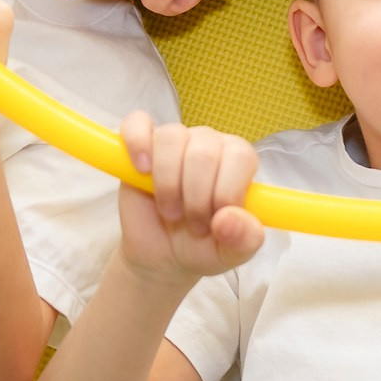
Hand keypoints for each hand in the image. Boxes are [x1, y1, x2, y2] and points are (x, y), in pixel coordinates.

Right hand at [116, 114, 264, 287]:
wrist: (165, 257)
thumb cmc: (204, 246)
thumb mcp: (232, 253)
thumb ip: (244, 238)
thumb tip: (229, 218)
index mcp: (239, 160)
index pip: (240, 156)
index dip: (225, 192)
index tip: (215, 222)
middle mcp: (210, 143)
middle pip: (204, 151)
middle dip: (195, 197)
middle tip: (192, 225)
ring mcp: (176, 141)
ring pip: (172, 138)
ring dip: (168, 182)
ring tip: (170, 211)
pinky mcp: (142, 145)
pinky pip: (137, 123)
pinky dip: (138, 142)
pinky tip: (142, 169)